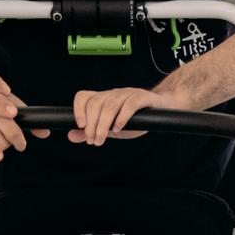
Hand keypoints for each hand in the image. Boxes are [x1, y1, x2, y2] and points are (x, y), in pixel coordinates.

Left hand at [70, 88, 187, 145]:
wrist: (163, 108)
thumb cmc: (136, 118)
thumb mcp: (111, 127)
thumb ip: (91, 131)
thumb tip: (70, 135)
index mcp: (104, 98)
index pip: (84, 97)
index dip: (78, 109)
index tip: (79, 126)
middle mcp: (113, 93)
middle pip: (96, 104)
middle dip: (91, 124)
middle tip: (93, 141)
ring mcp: (127, 94)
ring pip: (110, 105)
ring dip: (103, 125)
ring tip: (102, 139)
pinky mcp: (142, 97)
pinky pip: (129, 105)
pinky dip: (121, 118)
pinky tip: (119, 129)